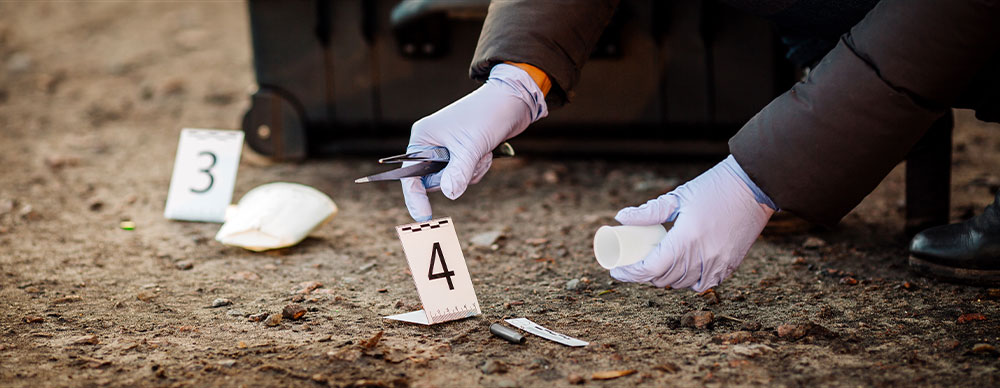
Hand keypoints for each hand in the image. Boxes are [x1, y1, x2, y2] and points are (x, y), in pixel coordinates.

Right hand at [402, 64, 546, 220]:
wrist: (511, 102)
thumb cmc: (486, 115)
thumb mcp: (471, 146)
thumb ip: (459, 172)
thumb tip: (450, 195)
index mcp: (423, 138)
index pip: (410, 175)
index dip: (415, 197)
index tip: (423, 217)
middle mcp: (431, 144)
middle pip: (434, 181)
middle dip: (456, 177)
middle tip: (472, 160)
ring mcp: (447, 150)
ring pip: (453, 181)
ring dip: (471, 173)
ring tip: (482, 153)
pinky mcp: (462, 154)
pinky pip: (465, 176)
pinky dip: (477, 170)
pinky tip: (486, 153)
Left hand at [610, 155, 775, 291]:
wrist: (754, 188)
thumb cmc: (714, 187)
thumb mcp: (678, 197)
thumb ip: (649, 211)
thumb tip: (621, 218)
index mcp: (686, 239)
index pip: (650, 268)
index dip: (630, 273)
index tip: (617, 271)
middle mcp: (702, 256)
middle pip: (664, 279)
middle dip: (645, 275)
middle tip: (634, 264)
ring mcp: (718, 263)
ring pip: (682, 284)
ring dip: (666, 279)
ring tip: (656, 266)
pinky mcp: (730, 265)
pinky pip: (705, 283)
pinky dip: (689, 281)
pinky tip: (682, 270)